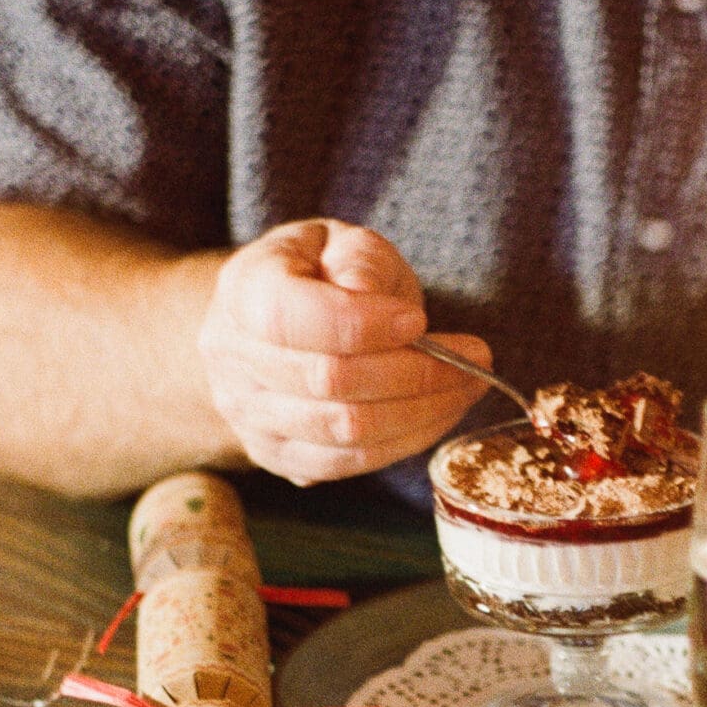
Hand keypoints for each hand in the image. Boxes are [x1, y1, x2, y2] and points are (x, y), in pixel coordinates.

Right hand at [199, 219, 492, 483]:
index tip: (419, 321)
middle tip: (476, 357)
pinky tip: (439, 412)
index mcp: (242, 291)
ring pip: (345, 432)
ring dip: (422, 412)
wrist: (274, 325)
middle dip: (415, 373)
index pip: (293, 318)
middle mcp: (231, 359)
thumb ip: (358, 262)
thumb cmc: (319, 274)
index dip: (362, 324)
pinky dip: (406, 441)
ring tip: (468, 385)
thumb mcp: (340, 242)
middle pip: (329, 382)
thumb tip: (367, 297)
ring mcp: (249, 416)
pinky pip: (349, 464)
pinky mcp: (278, 456)